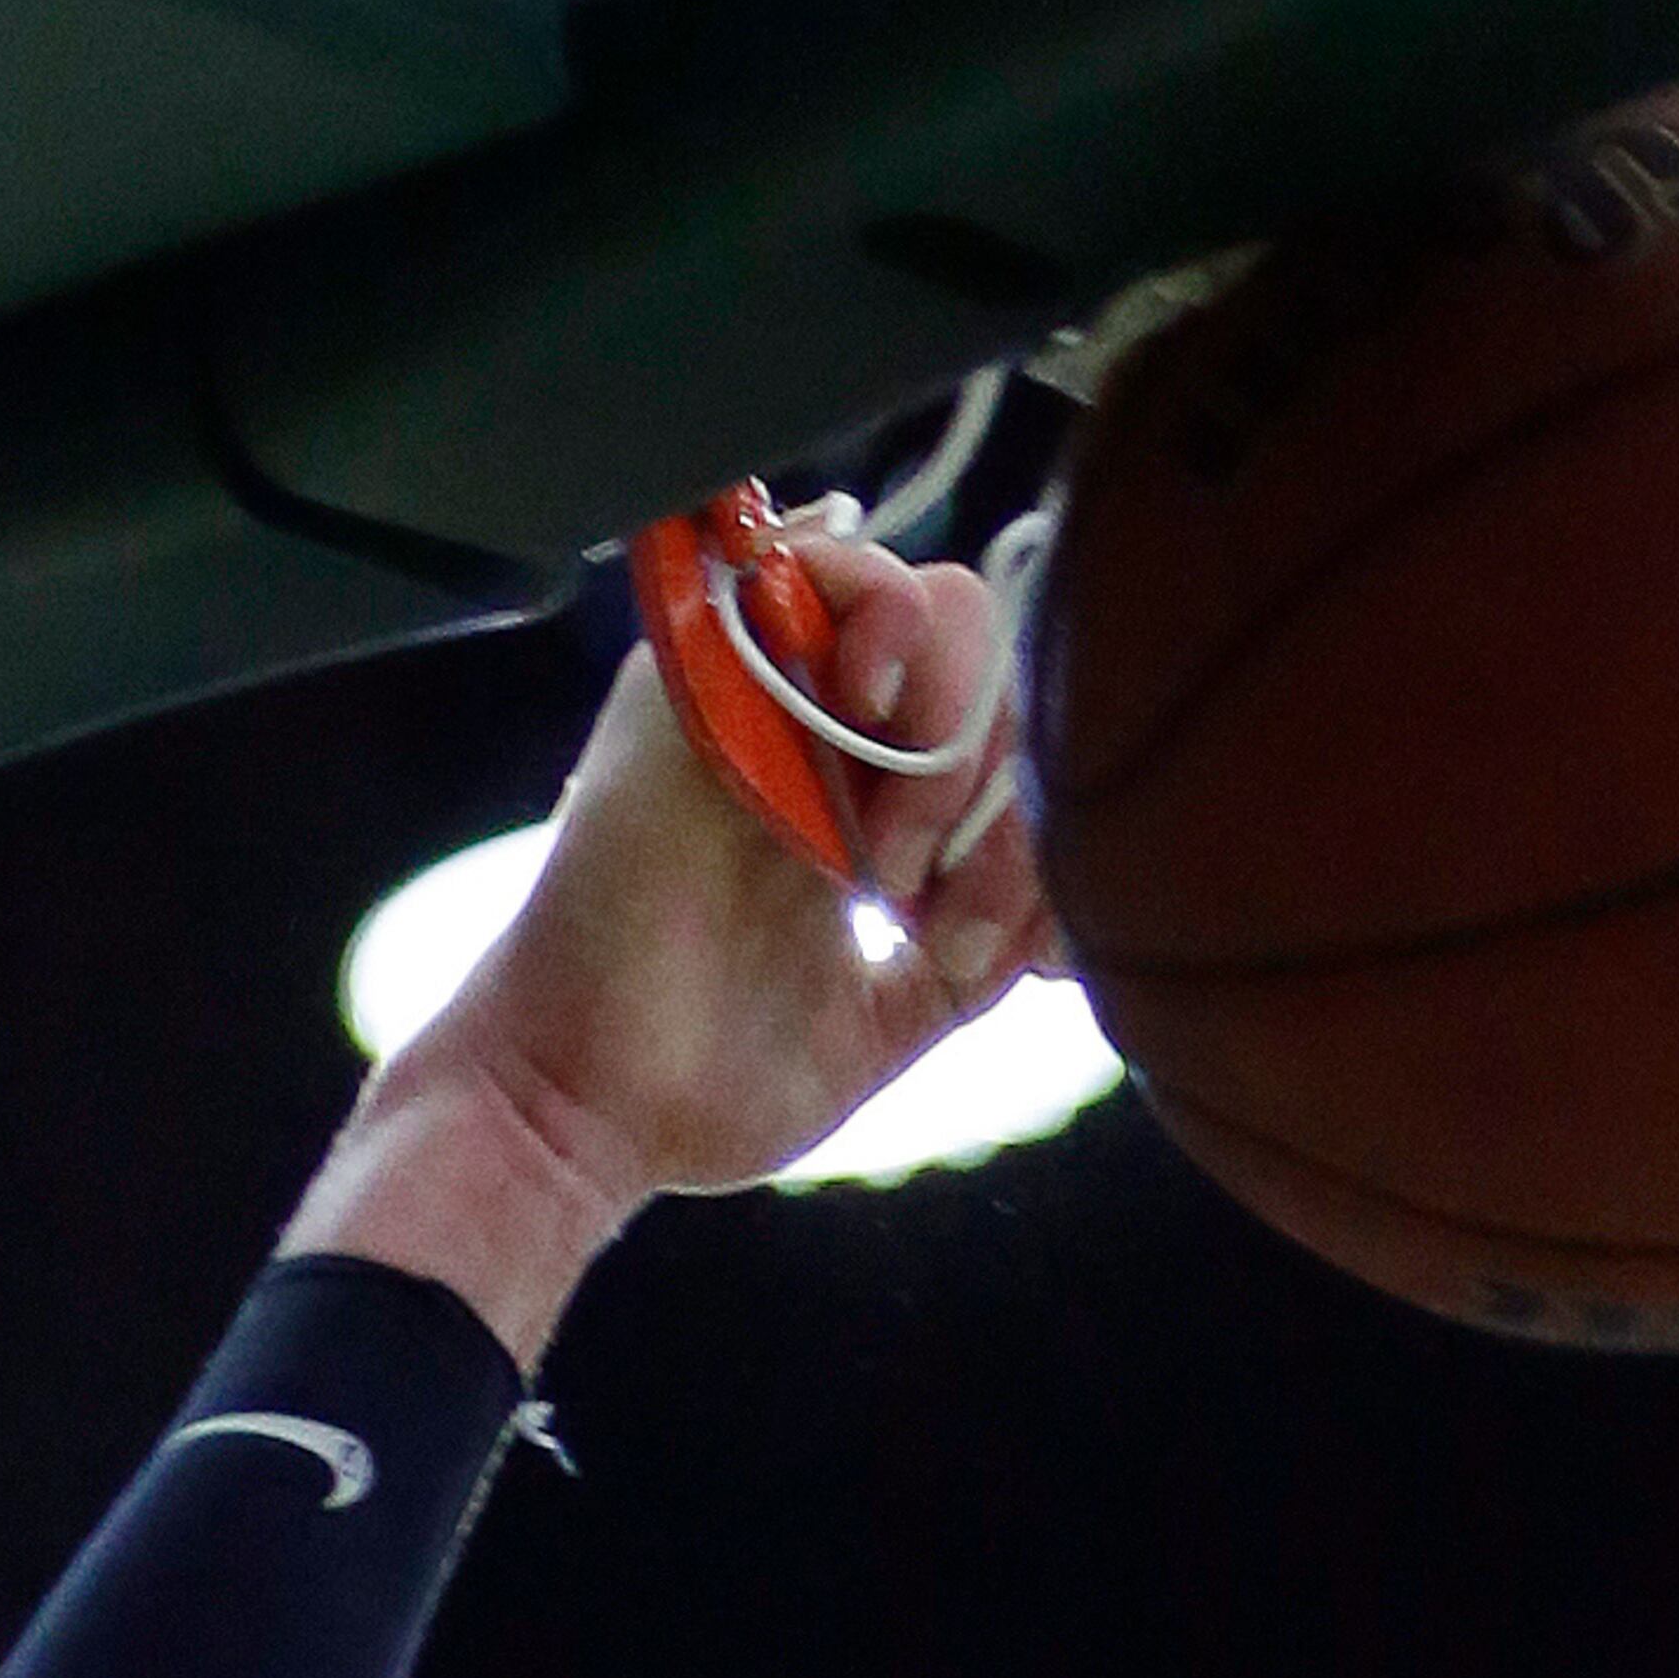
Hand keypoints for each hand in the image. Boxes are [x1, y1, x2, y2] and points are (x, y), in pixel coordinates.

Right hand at [283, 525, 1055, 1360]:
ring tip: (884, 874)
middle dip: (999, 774)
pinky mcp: (699, 670)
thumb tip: (1086, 862)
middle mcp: (822, 729)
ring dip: (948, 739)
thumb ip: (1000, 928)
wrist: (592, 1112)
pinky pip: (817, 566)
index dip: (1035, 798)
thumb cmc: (723, 1074)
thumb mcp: (910, 1006)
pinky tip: (866, 749)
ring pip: (929, 601)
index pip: (1012, 716)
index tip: (985, 931)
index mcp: (874, 796)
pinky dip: (882, 639)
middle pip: (989, 650)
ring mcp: (760, 690)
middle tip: (924, 897)